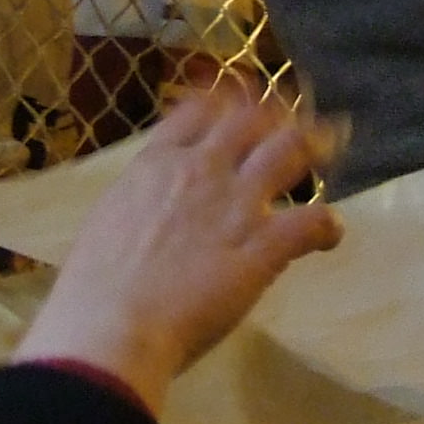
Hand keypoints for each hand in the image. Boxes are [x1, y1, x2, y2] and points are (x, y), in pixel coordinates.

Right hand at [14, 89, 342, 410]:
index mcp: (157, 163)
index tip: (242, 101)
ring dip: (315, 144)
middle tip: (294, 122)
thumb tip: (149, 204)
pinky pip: (313, 220)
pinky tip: (330, 236)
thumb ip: (140, 200)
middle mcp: (201, 170)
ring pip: (291, 150)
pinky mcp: (263, 245)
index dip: (227, 100)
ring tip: (328, 146)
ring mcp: (236, 204)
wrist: (112, 324)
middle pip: (253, 119)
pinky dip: (328, 226)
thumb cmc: (93, 285)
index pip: (201, 109)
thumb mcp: (108, 219)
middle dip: (278, 114)